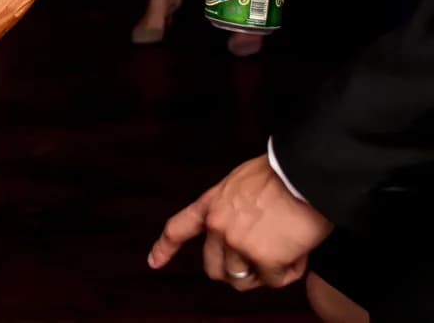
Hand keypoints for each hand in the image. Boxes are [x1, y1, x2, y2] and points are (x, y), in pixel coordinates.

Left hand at [148, 156, 331, 291]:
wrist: (304, 176)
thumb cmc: (282, 176)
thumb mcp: (239, 184)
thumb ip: (231, 208)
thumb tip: (244, 232)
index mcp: (210, 204)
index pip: (178, 228)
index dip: (164, 249)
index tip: (153, 263)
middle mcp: (216, 225)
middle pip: (214, 268)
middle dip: (237, 272)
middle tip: (263, 262)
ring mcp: (236, 243)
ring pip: (241, 280)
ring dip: (264, 274)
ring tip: (285, 253)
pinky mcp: (262, 258)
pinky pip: (274, 281)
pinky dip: (288, 272)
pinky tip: (299, 253)